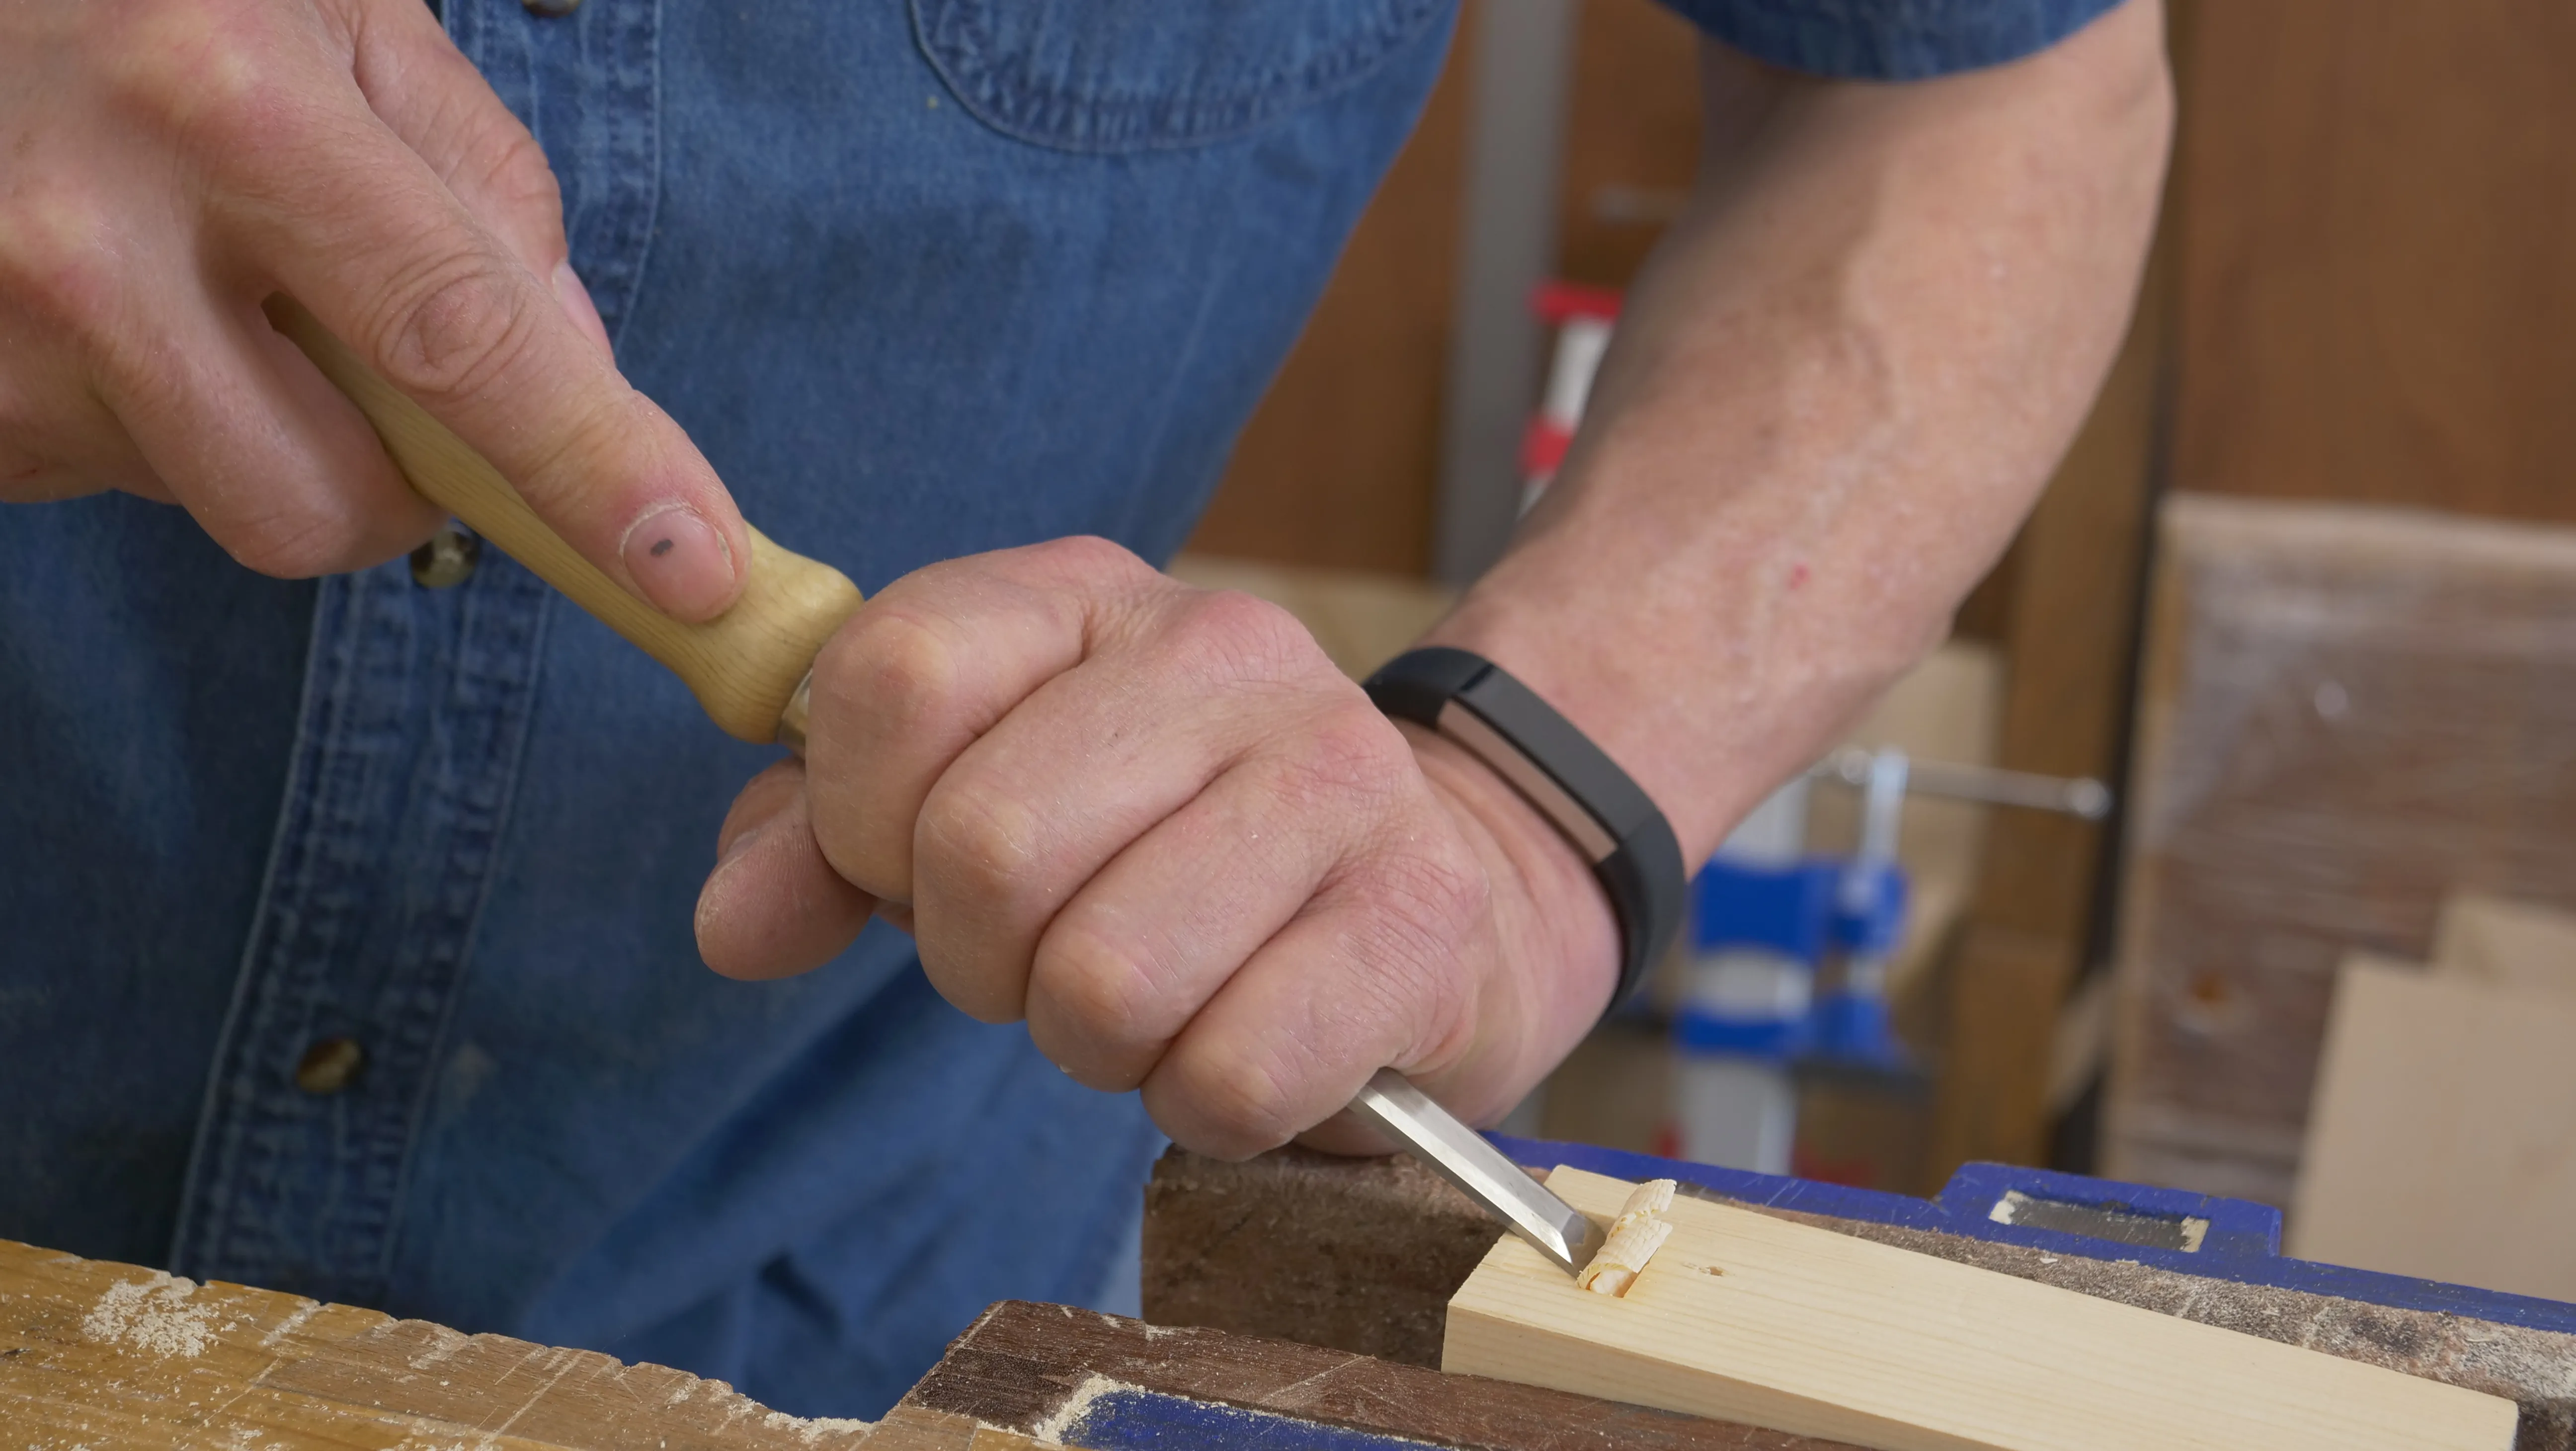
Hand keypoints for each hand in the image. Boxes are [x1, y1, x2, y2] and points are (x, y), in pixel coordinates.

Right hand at [0, 0, 744, 616]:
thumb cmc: (158, 4)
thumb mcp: (336, 20)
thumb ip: (483, 189)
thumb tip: (579, 374)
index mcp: (227, 106)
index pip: (461, 342)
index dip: (590, 468)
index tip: (690, 571)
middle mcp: (92, 238)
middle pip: (326, 502)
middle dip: (399, 486)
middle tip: (373, 369)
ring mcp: (1, 343)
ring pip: (227, 505)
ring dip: (267, 435)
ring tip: (202, 290)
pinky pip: (123, 482)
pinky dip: (160, 420)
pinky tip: (112, 303)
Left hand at [692, 538, 1621, 1155]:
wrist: (1436, 889)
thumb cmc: (1172, 853)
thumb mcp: (983, 801)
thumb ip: (826, 843)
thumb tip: (731, 922)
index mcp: (1089, 596)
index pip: (892, 680)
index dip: (857, 823)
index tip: (912, 869)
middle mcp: (1226, 654)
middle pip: (985, 850)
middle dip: (982, 960)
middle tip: (1050, 956)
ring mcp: (1341, 779)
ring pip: (1101, 981)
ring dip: (1094, 1040)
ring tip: (1154, 995)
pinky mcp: (1418, 922)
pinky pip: (1226, 1075)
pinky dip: (1203, 1102)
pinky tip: (1243, 1040)